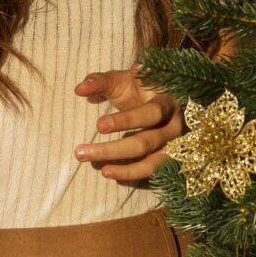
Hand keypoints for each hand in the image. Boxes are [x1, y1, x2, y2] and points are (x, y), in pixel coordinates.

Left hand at [73, 65, 184, 183]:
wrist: (164, 99)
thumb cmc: (139, 89)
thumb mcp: (122, 81)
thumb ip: (102, 82)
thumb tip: (80, 89)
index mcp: (167, 102)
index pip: (150, 114)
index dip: (126, 121)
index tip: (99, 125)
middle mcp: (175, 126)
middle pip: (145, 143)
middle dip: (112, 150)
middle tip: (80, 152)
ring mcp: (175, 146)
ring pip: (151, 163)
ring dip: (125, 169)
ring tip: (101, 171)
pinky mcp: (170, 159)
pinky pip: (152, 172)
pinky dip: (132, 175)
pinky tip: (110, 174)